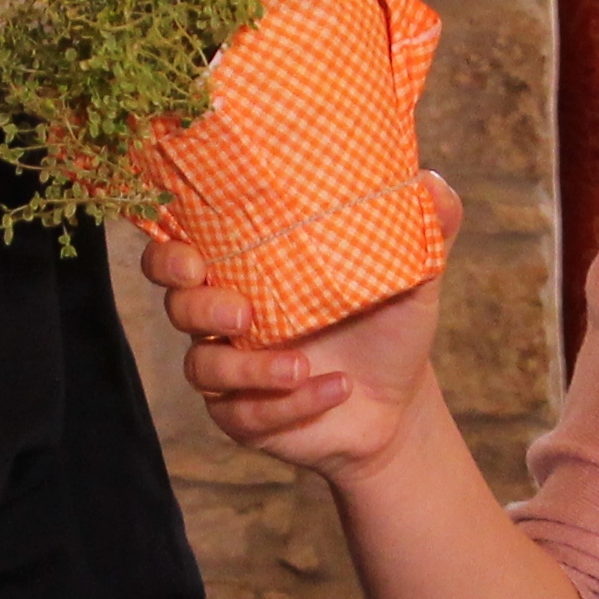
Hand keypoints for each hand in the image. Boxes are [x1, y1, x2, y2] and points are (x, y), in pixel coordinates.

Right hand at [139, 188, 452, 486]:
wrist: (400, 404)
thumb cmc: (390, 326)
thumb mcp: (413, 276)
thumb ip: (423, 226)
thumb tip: (430, 181)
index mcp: (249, 271)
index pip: (180, 252)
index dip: (168, 252)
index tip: (193, 254)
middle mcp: (227, 318)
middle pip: (176, 305)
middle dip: (198, 306)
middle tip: (243, 313)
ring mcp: (230, 370)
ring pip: (203, 367)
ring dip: (250, 368)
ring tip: (301, 365)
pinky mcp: (243, 417)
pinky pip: (243, 413)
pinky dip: (288, 403)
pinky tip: (333, 390)